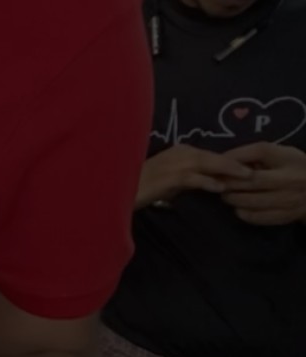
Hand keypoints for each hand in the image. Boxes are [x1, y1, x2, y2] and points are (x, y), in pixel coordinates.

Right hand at [136, 144, 253, 208]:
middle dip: (233, 162)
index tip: (244, 169)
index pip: (207, 155)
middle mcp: (175, 153)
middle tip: (253, 171)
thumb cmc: (137, 190)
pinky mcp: (167, 177)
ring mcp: (170, 163)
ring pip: (206, 163)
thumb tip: (204, 184)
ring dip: (227, 170)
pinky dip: (208, 181)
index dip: (227, 161)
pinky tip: (220, 188)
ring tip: (246, 177)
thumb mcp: (164, 183)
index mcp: (176, 152)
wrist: (114, 195)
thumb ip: (184, 180)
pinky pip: (193, 177)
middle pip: (211, 156)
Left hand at [220, 142, 305, 225]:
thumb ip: (256, 154)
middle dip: (230, 182)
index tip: (220, 162)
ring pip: (253, 201)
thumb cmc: (292, 168)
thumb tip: (224, 159)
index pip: (261, 151)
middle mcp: (292, 178)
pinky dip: (244, 213)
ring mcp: (290, 199)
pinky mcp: (287, 215)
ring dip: (233, 198)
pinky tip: (238, 208)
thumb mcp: (280, 155)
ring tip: (226, 195)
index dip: (236, 156)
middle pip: (253, 179)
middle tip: (217, 183)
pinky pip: (259, 217)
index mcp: (289, 158)